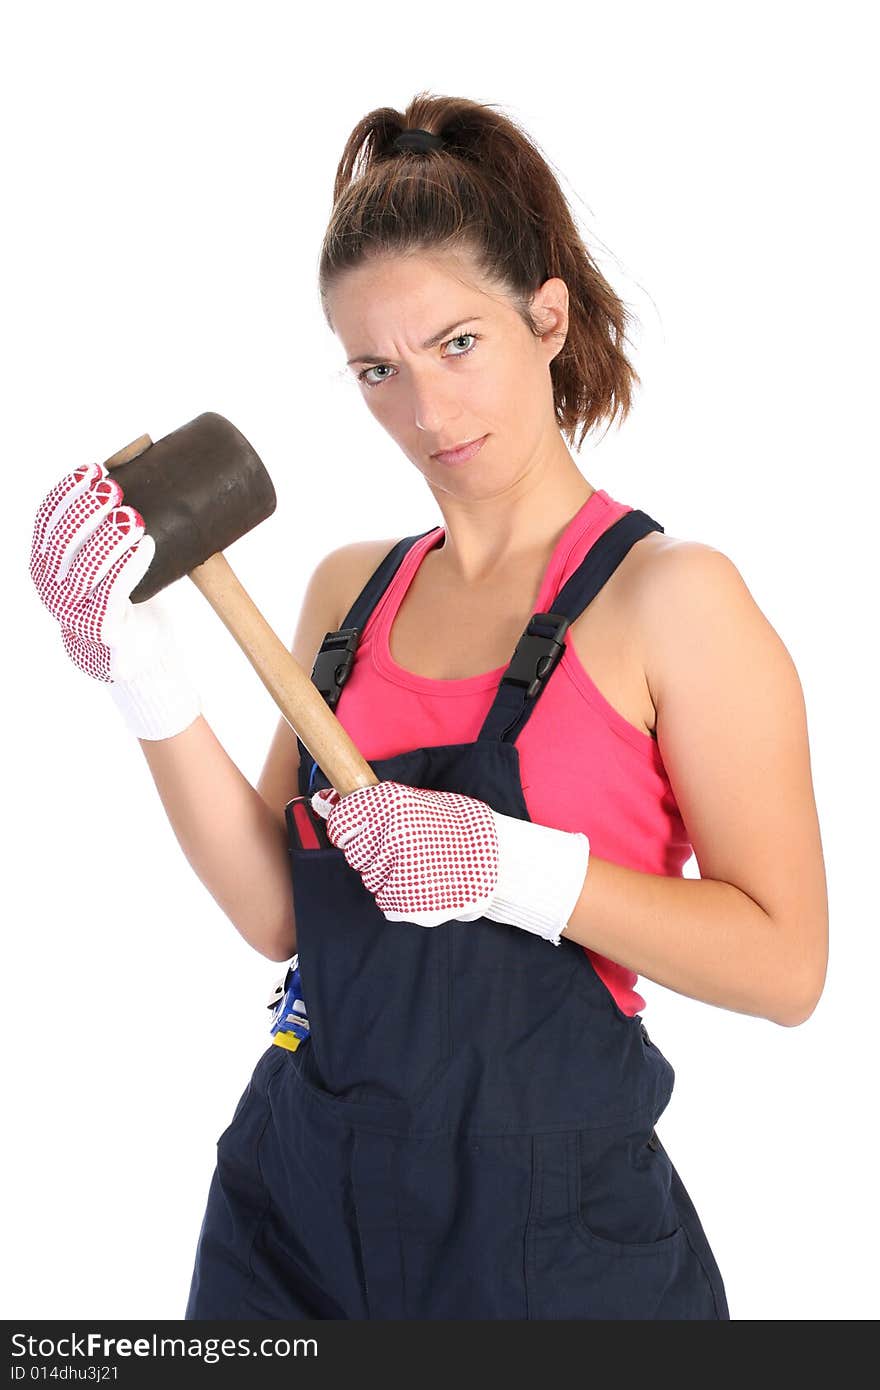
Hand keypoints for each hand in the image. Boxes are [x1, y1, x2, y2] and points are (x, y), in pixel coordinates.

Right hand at [29, 459, 200, 738]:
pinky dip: (129, 566)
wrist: (136, 653)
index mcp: (45, 564)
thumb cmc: (124, 598)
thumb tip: (135, 469)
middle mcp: (51, 588)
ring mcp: (73, 612)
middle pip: (62, 542)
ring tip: (133, 516)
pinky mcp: (101, 630)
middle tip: (114, 489)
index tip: (92, 469)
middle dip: (86, 511)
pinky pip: (113, 594)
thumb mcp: (106, 560)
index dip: (65, 492)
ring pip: (86, 569)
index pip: (46, 521)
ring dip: (109, 538)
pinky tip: (146, 545)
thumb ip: (107, 528)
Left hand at [312, 780, 589, 945]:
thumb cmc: (461, 828)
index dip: (348, 826)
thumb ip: (382, 805)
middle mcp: (390, 837)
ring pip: (370, 878)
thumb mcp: (423, 803)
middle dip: (372, 851)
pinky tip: (424, 883)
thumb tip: (333, 803)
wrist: (500, 861)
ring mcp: (396, 871)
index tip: (356, 830)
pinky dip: (400, 896)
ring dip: (387, 874)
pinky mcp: (404, 902)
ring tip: (420, 865)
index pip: (342, 820)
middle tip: (403, 849)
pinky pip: (385, 901)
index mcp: (393, 807)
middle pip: (354, 852)